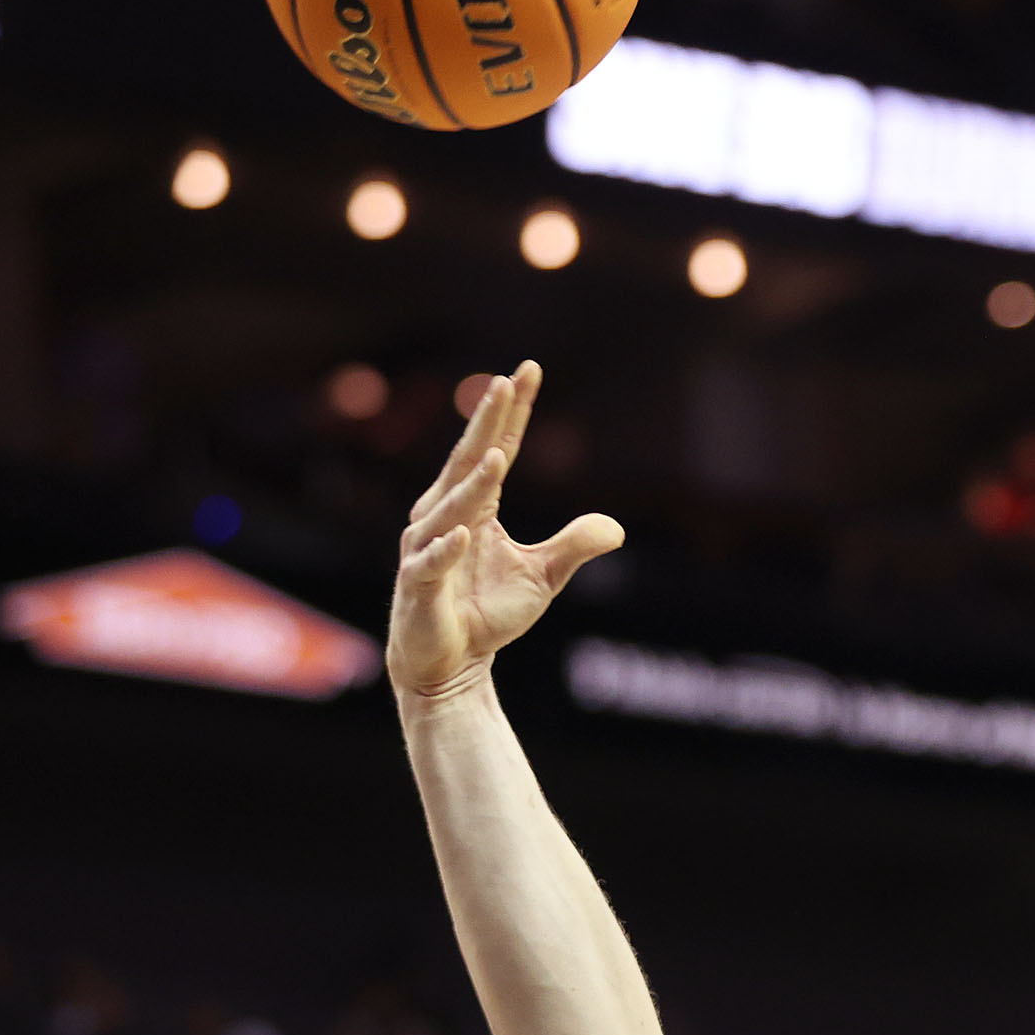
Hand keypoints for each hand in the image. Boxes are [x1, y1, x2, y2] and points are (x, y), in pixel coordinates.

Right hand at [386, 362, 623, 702]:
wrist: (448, 663)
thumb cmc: (486, 614)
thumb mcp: (543, 577)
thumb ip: (574, 546)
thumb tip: (615, 527)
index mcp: (473, 507)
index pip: (496, 449)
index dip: (512, 413)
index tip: (527, 371)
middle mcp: (443, 517)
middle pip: (468, 462)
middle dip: (486, 423)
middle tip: (504, 383)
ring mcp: (426, 549)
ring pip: (450, 509)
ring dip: (473, 485)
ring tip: (499, 458)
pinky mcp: (418, 587)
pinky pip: (430, 563)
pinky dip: (445, 549)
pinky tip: (462, 535)